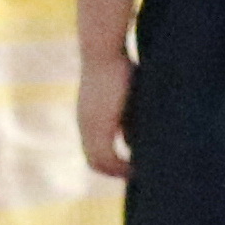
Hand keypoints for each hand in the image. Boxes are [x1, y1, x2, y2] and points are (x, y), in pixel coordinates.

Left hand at [73, 59, 131, 181]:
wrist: (102, 49)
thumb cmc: (118, 64)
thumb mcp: (125, 94)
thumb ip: (128, 116)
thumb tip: (135, 139)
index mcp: (89, 116)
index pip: (95, 150)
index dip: (112, 162)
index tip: (133, 166)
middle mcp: (84, 124)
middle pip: (94, 161)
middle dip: (115, 171)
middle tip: (138, 176)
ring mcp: (88, 126)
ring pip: (97, 163)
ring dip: (118, 171)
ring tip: (140, 175)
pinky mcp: (97, 125)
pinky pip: (106, 157)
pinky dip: (120, 167)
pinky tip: (137, 168)